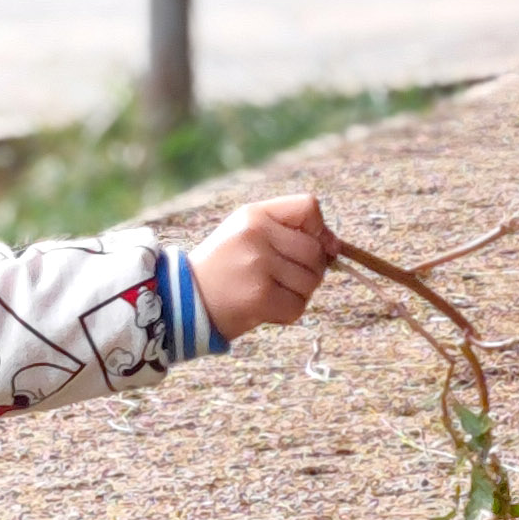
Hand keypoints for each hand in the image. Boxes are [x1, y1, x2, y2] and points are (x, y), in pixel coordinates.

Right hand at [188, 193, 337, 336]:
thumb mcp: (247, 234)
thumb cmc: (223, 267)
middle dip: (311, 270)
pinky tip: (266, 308)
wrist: (182, 299)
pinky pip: (298, 306)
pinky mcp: (260, 297)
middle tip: (285, 278)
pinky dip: (288, 312)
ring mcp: (259, 266)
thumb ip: (290, 231)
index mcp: (254, 214)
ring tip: (272, 292)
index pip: (309, 207)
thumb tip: (336, 245)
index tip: (313, 245)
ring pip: (311, 281)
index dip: (319, 229)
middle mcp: (257, 235)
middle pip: (316, 251)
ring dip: (299, 293)